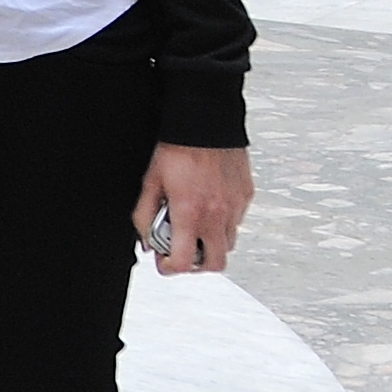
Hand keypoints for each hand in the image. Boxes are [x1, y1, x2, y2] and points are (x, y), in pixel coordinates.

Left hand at [137, 142, 251, 276]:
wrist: (206, 124)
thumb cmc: (178, 149)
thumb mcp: (150, 182)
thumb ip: (145, 216)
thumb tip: (147, 240)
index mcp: (190, 214)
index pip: (185, 262)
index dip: (170, 268)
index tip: (164, 262)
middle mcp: (217, 215)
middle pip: (215, 263)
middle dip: (197, 264)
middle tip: (183, 251)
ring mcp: (235, 208)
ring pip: (229, 244)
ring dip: (211, 243)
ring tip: (196, 227)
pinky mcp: (246, 197)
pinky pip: (237, 222)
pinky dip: (223, 223)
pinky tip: (209, 207)